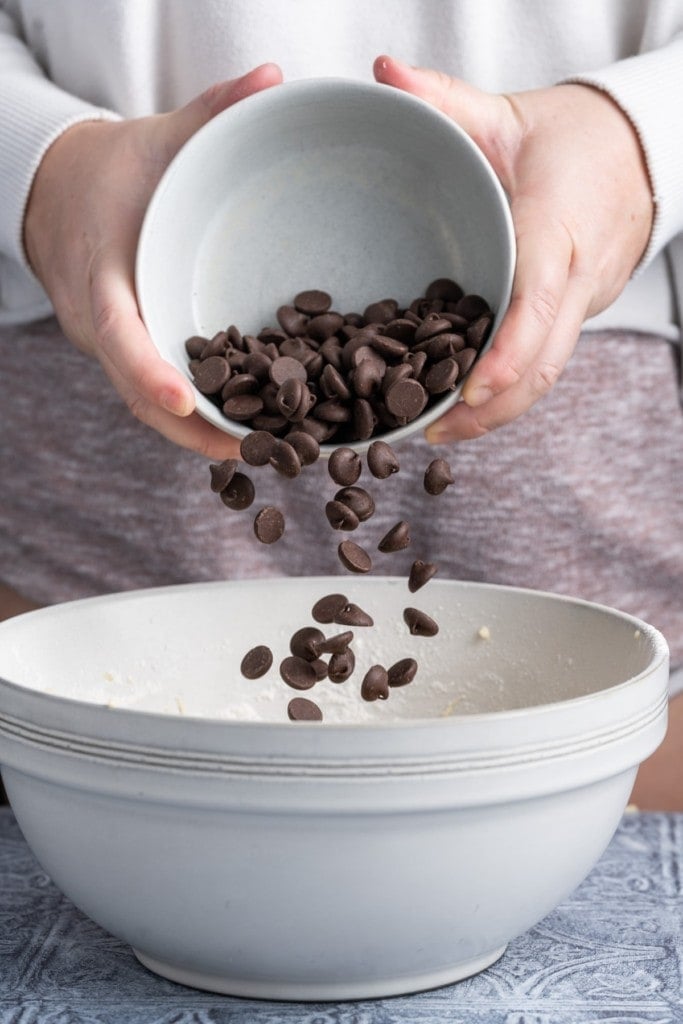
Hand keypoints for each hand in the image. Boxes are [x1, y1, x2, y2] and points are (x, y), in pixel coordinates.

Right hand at [24, 64, 282, 458]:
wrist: (62, 199)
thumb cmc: (113, 171)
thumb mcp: (155, 137)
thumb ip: (209, 113)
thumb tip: (272, 79)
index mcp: (103, 277)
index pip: (119, 332)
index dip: (147, 370)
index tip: (183, 400)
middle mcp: (105, 326)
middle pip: (140, 395)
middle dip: (193, 429)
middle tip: (257, 449)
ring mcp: (117, 349)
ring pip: (153, 409)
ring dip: (203, 435)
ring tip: (267, 453)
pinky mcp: (134, 356)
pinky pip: (162, 397)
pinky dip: (201, 418)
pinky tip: (251, 431)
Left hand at [374, 56, 653, 440]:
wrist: (639, 151)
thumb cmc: (570, 135)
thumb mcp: (505, 112)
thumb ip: (444, 99)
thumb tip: (384, 73)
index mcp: (559, 226)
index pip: (540, 302)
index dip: (508, 353)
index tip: (471, 392)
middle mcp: (579, 276)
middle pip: (546, 364)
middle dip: (494, 409)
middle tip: (435, 432)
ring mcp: (586, 301)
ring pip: (549, 373)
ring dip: (500, 411)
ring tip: (443, 430)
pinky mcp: (582, 313)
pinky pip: (549, 360)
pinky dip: (512, 388)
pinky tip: (470, 403)